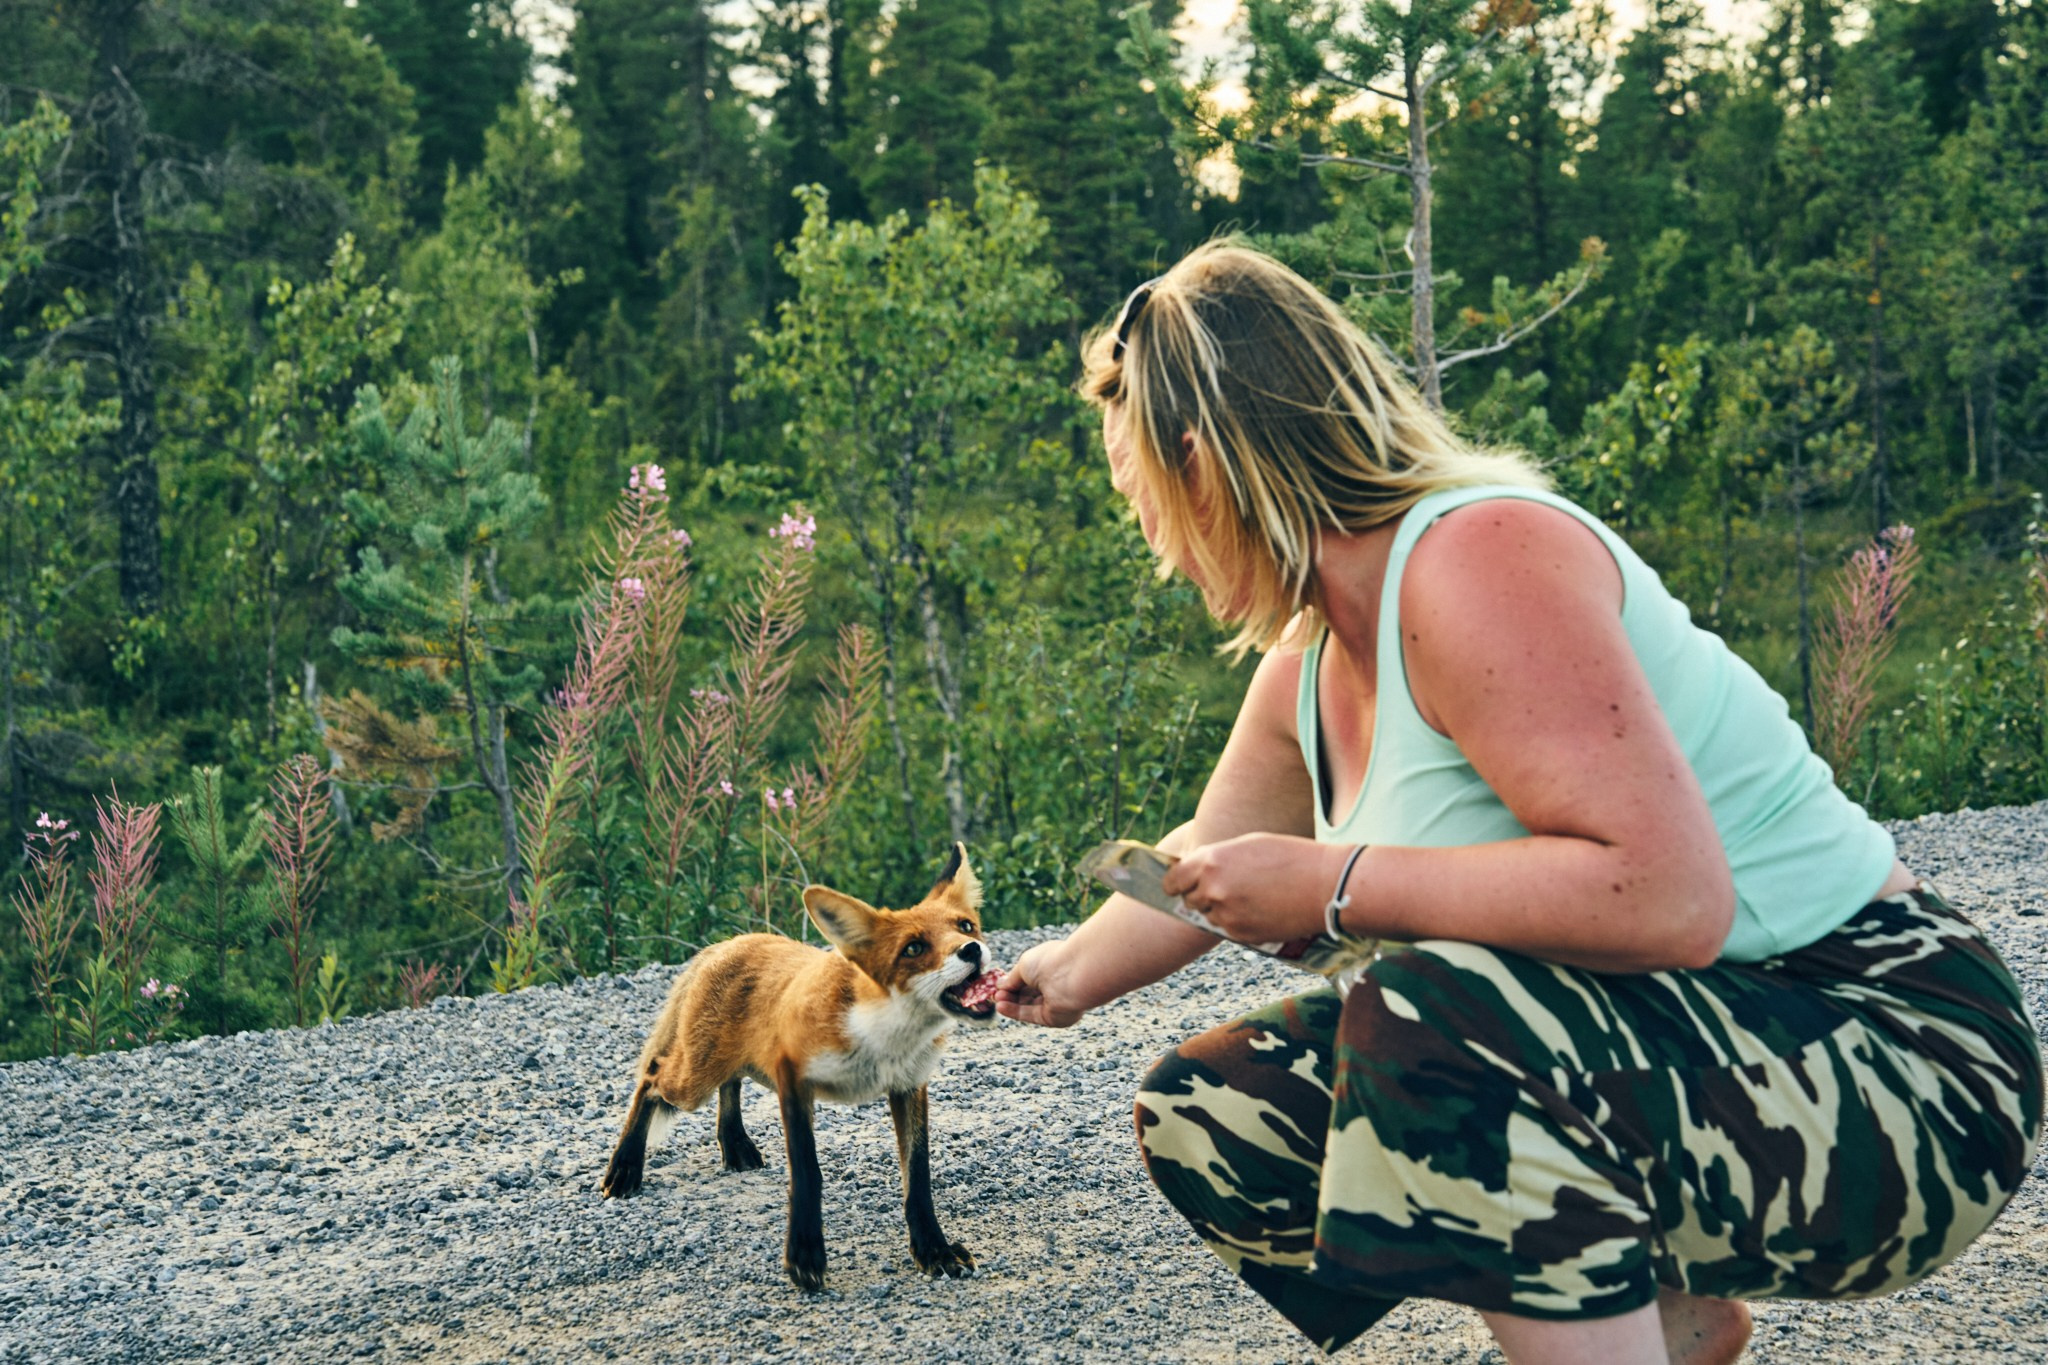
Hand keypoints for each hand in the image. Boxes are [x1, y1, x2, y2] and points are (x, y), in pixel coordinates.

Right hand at [993, 940, 1087, 1027]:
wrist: (1072, 977)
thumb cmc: (1051, 963)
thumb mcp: (1024, 964)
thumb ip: (1012, 978)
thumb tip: (1001, 985)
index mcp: (1053, 966)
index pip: (1031, 977)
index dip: (1014, 981)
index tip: (1000, 984)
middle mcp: (1056, 984)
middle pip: (1029, 993)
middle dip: (1011, 993)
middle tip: (996, 994)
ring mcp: (1055, 1002)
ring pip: (1029, 1005)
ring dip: (1011, 1003)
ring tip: (997, 1001)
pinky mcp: (1053, 1017)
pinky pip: (1031, 1015)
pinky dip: (1015, 1012)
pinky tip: (1001, 1007)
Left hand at [1160, 833, 1339, 943]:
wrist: (1325, 885)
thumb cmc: (1289, 856)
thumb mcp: (1246, 845)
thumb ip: (1216, 859)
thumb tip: (1195, 871)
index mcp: (1211, 862)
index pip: (1173, 879)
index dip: (1176, 882)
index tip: (1181, 883)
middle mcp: (1213, 890)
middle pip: (1190, 899)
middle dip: (1201, 894)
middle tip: (1226, 886)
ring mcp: (1227, 915)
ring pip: (1209, 915)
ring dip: (1219, 909)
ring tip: (1249, 896)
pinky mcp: (1242, 934)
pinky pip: (1227, 929)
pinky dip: (1237, 921)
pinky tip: (1259, 908)